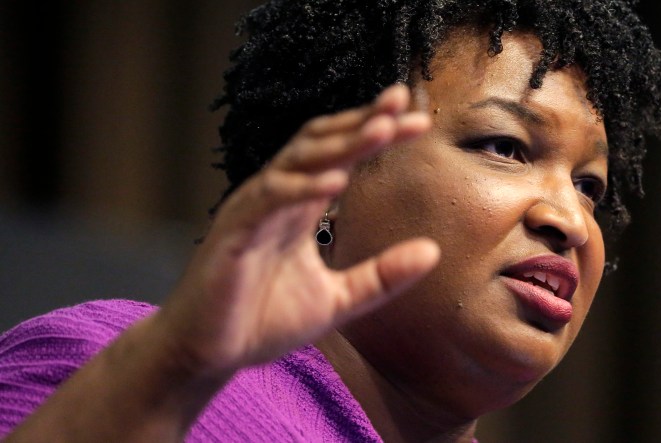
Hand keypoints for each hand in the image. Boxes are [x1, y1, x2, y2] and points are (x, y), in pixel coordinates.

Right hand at [159, 84, 439, 375]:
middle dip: (362, 122)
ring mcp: (252, 211)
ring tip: (382, 130)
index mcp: (299, 206)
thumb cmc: (263, 321)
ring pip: (296, 162)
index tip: (417, 119)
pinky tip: (336, 182)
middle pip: (320, 145)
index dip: (374, 133)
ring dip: (340, 145)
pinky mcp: (233, 233)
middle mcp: (276, 198)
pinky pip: (268, 199)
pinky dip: (301, 187)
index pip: (340, 157)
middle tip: (402, 101)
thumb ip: (382, 276)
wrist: (208, 354)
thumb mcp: (338, 299)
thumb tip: (434, 251)